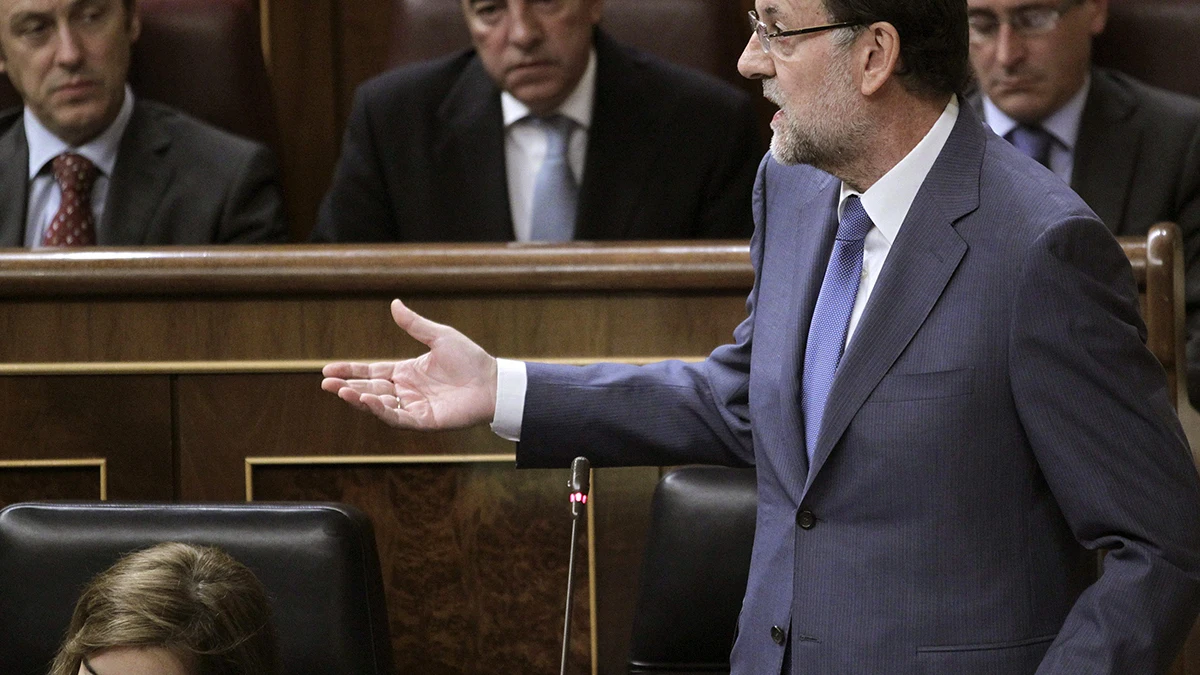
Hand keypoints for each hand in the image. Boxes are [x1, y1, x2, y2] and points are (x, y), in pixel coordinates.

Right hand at [321, 300, 498, 429]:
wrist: (494, 382)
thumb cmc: (471, 360)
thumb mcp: (439, 336)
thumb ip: (415, 324)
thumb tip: (394, 304)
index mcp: (407, 372)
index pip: (371, 373)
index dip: (350, 371)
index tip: (327, 370)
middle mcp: (407, 391)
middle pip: (370, 390)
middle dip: (347, 387)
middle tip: (326, 384)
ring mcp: (414, 407)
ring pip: (380, 405)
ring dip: (359, 399)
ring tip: (340, 391)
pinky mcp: (424, 421)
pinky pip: (398, 417)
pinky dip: (381, 411)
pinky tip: (368, 400)